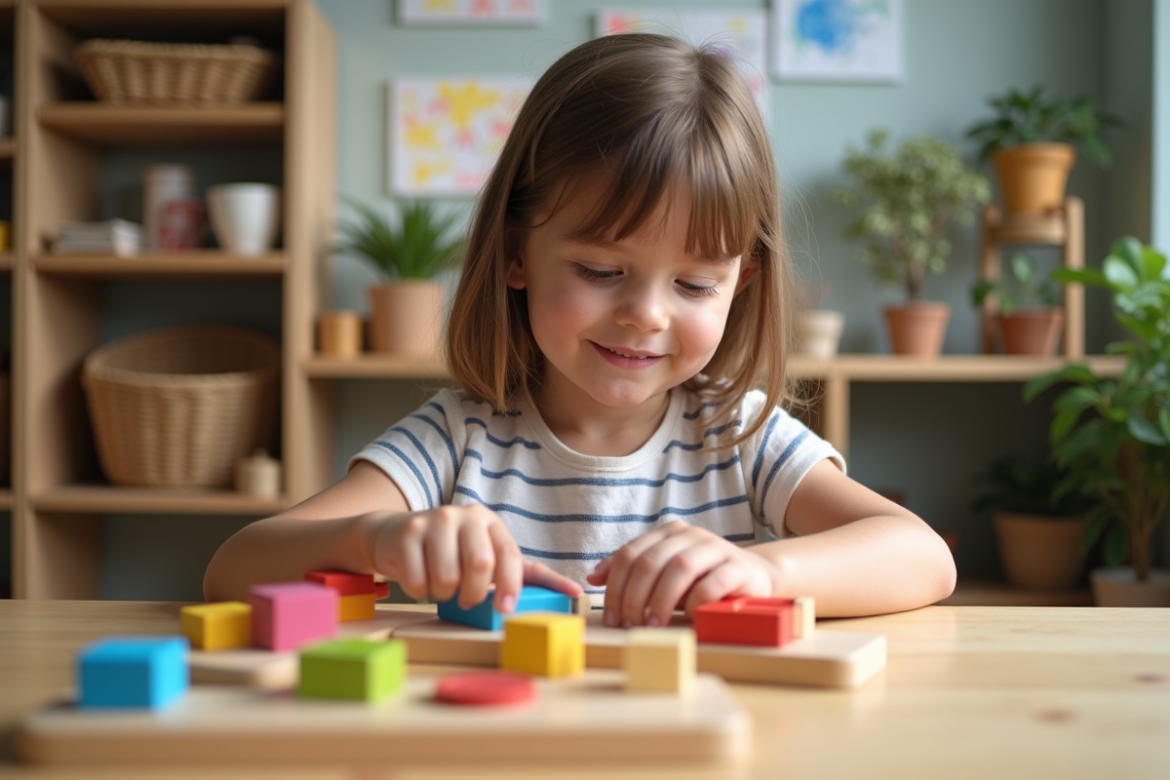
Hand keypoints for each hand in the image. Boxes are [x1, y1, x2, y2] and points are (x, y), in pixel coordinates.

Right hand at [368, 504, 582, 612]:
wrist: (395, 535)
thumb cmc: (451, 552)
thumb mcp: (489, 556)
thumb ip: (527, 575)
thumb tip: (577, 591)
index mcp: (489, 522)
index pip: (510, 556)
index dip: (510, 587)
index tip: (505, 610)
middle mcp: (463, 515)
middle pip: (480, 566)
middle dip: (474, 594)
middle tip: (467, 598)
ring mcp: (434, 521)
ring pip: (448, 577)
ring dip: (445, 594)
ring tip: (442, 586)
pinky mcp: (407, 533)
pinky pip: (419, 580)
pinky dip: (420, 591)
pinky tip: (420, 579)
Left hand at [586, 520, 776, 627]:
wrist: (754, 576)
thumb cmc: (702, 579)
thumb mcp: (663, 574)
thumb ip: (632, 573)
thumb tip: (593, 577)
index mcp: (668, 533)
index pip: (629, 554)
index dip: (615, 587)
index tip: (611, 617)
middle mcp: (689, 535)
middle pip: (650, 562)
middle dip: (634, 597)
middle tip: (630, 624)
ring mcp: (714, 548)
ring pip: (679, 568)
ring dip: (661, 601)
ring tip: (653, 625)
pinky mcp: (737, 567)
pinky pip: (710, 583)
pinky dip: (694, 602)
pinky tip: (688, 618)